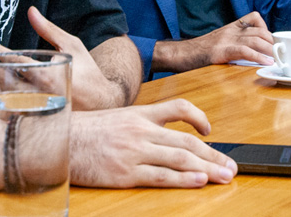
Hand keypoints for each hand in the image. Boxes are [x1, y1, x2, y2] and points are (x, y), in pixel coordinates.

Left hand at [0, 7, 128, 109]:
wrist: (102, 106)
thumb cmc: (87, 72)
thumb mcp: (72, 46)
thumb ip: (49, 30)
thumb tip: (31, 10)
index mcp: (48, 75)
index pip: (15, 60)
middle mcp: (37, 95)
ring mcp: (31, 110)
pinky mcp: (28, 119)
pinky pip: (0, 110)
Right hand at [69, 99, 236, 187]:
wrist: (58, 142)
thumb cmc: (84, 131)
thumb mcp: (115, 118)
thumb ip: (138, 124)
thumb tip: (160, 134)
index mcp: (139, 114)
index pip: (178, 108)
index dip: (198, 117)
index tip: (210, 130)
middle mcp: (141, 130)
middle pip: (186, 140)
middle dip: (213, 154)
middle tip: (231, 166)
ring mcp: (134, 152)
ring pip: (179, 158)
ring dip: (206, 168)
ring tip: (224, 176)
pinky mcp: (126, 173)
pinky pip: (161, 176)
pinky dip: (183, 179)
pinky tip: (199, 181)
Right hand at [152, 11, 273, 72]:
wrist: (178, 54)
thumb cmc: (197, 53)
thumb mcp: (218, 42)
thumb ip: (234, 44)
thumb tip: (252, 55)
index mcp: (230, 27)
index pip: (254, 19)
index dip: (267, 30)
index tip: (273, 43)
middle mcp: (229, 31)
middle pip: (259, 32)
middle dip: (273, 44)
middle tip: (280, 55)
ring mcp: (225, 40)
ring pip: (255, 40)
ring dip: (270, 51)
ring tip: (278, 60)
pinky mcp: (220, 51)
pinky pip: (243, 51)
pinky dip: (257, 57)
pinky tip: (266, 63)